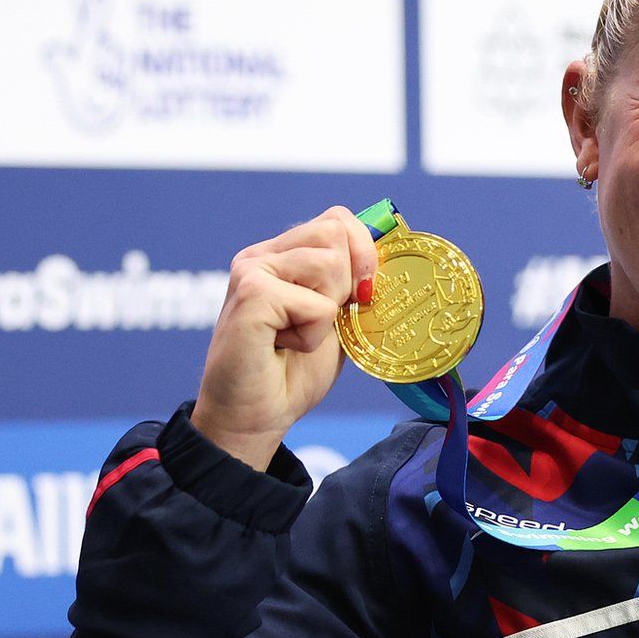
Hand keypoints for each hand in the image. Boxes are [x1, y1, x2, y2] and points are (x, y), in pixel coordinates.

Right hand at [191, 206, 378, 470]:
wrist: (255, 417)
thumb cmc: (293, 372)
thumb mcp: (335, 318)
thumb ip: (352, 282)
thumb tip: (387, 246)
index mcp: (281, 255)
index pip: (337, 220)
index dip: (363, 252)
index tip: (361, 294)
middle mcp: (261, 255)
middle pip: (337, 233)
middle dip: (346, 283)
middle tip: (317, 321)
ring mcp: (252, 270)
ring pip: (330, 263)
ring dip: (327, 313)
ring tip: (296, 336)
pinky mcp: (251, 294)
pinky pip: (316, 304)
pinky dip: (312, 335)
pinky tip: (284, 347)